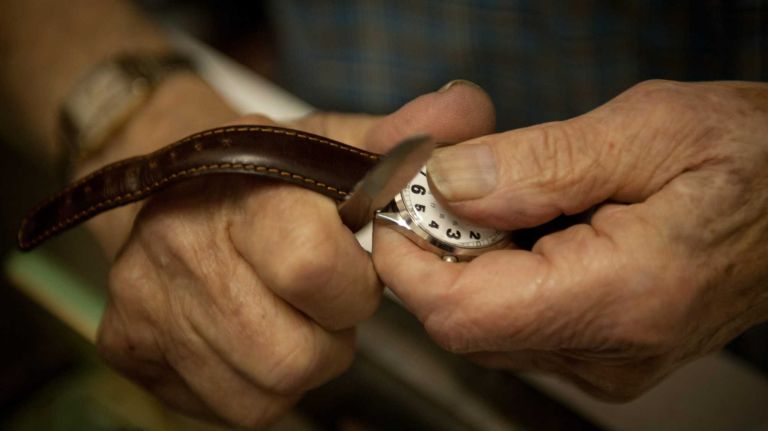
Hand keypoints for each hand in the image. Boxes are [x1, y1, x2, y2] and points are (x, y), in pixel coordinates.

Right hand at [94, 79, 495, 426]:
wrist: (179, 178)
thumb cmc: (273, 171)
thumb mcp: (338, 142)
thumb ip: (406, 140)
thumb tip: (466, 114)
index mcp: (248, 195)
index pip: (314, 268)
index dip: (353, 284)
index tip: (353, 264)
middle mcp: (184, 249)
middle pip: (294, 355)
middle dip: (330, 336)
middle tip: (321, 301)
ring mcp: (151, 303)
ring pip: (263, 393)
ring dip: (296, 363)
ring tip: (287, 316)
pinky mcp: (129, 344)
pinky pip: (224, 406)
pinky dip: (254, 384)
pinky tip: (251, 337)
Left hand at [374, 80, 767, 400]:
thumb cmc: (755, 159)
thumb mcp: (647, 130)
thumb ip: (538, 162)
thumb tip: (447, 185)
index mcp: (624, 297)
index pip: (464, 312)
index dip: (408, 261)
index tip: (395, 206)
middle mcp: (611, 351)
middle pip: (466, 325)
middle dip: (436, 252)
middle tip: (449, 185)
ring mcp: (608, 363)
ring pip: (487, 327)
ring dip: (468, 261)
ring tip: (505, 198)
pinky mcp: (605, 354)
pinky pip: (519, 325)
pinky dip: (501, 274)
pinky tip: (533, 227)